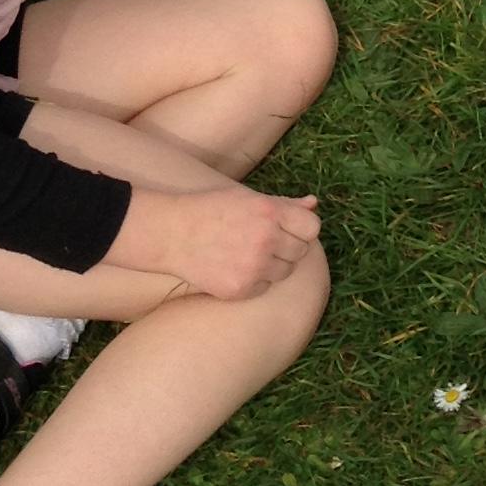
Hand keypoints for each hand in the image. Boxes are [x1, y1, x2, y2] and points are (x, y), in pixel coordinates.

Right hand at [159, 187, 322, 298]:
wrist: (172, 234)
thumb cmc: (211, 210)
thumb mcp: (247, 198)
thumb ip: (284, 204)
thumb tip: (313, 204)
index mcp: (269, 212)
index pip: (312, 227)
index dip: (302, 229)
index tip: (288, 229)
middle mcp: (265, 239)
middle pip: (301, 251)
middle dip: (287, 247)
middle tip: (262, 241)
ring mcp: (253, 266)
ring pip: (285, 272)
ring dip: (273, 265)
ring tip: (247, 253)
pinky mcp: (241, 288)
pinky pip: (264, 287)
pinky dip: (255, 280)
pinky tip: (235, 267)